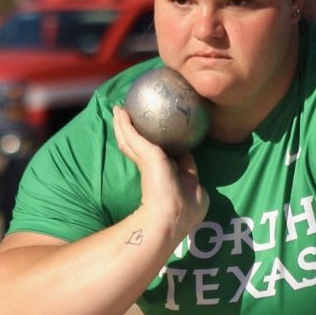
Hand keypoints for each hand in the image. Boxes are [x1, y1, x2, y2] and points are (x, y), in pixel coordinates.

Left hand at [112, 105, 209, 240]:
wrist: (177, 212)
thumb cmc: (156, 183)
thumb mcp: (143, 154)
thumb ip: (133, 136)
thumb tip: (119, 111)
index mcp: (144, 158)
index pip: (132, 137)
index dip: (127, 122)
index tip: (126, 103)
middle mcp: (159, 162)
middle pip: (153, 140)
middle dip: (152, 125)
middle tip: (153, 102)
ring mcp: (176, 169)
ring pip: (173, 146)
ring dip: (173, 132)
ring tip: (176, 111)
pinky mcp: (192, 174)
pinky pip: (191, 155)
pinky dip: (191, 143)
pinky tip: (196, 129)